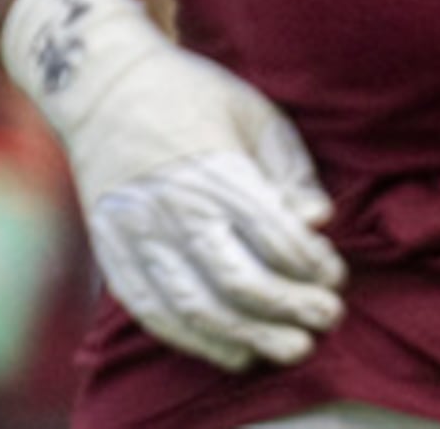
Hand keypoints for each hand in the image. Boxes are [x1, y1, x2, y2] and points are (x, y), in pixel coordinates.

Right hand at [0, 0, 343, 372]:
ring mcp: (137, 235)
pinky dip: (196, 341)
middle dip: (290, 309)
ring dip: (249, 337)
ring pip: (197, 308)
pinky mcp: (113, 253)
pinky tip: (234, 352)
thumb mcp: (255, 113)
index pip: (274, 237)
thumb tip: (318, 220)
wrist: (103, 87)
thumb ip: (290, 170)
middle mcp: (172, 207)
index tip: (336, 276)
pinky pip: (154, 314)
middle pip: (239, 282)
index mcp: (214, 169)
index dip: (312, 266)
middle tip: (328, 318)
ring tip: (291, 348)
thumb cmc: (193, 96)